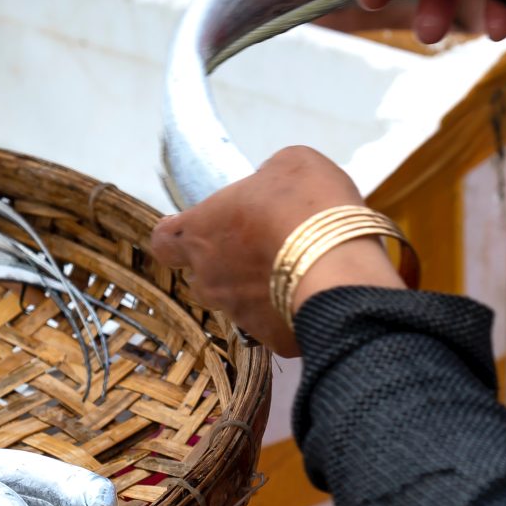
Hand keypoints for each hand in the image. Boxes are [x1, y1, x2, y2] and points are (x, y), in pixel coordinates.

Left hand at [148, 148, 405, 357]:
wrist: (341, 267)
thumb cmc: (307, 204)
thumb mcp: (291, 164)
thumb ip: (266, 180)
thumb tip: (267, 191)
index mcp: (201, 231)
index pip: (164, 242)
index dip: (177, 236)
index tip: (196, 229)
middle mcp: (210, 277)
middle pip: (201, 275)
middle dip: (222, 265)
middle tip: (257, 249)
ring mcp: (239, 314)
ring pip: (235, 303)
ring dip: (254, 290)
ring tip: (292, 274)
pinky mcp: (272, 340)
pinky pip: (273, 324)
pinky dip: (286, 313)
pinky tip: (313, 297)